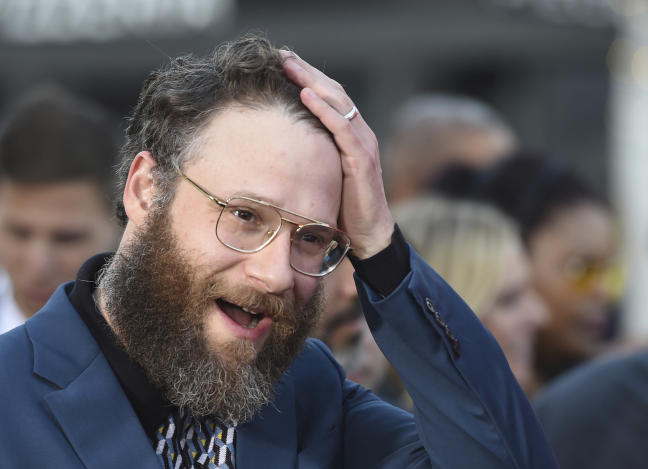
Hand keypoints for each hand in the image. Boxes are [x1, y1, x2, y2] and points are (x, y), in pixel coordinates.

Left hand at [281, 50, 394, 258]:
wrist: (369, 235)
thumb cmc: (343, 208)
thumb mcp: (324, 175)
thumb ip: (311, 157)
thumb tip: (279, 149)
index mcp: (350, 135)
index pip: (330, 97)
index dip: (308, 78)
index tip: (284, 63)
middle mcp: (359, 133)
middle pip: (333, 92)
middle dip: (307, 72)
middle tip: (283, 55)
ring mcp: (363, 144)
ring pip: (338, 103)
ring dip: (312, 82)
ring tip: (290, 66)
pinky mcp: (361, 159)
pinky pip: (342, 128)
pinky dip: (324, 110)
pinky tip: (306, 96)